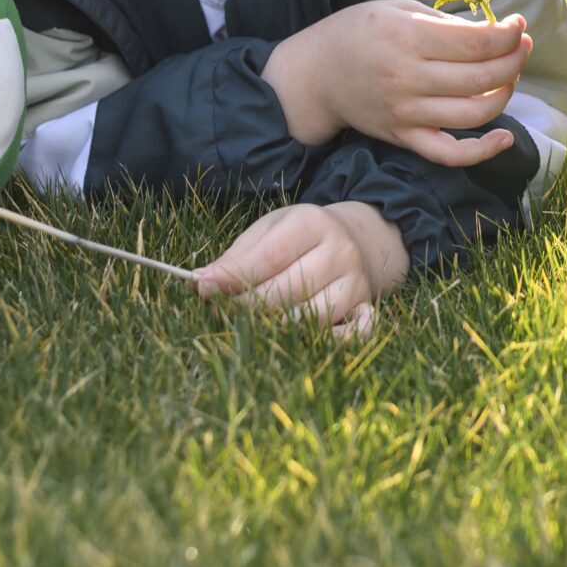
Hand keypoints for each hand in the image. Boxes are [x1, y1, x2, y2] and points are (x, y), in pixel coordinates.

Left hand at [193, 201, 409, 337]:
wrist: (350, 238)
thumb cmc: (296, 238)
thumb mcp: (267, 232)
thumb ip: (236, 258)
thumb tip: (200, 283)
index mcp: (313, 223)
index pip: (271, 255)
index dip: (235, 275)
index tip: (204, 288)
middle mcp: (341, 251)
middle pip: (289, 289)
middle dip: (249, 304)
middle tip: (224, 309)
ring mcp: (357, 282)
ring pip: (313, 317)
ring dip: (276, 326)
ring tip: (252, 324)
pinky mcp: (366, 308)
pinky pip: (355, 335)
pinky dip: (331, 342)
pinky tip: (303, 339)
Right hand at [262, 0, 531, 167]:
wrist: (315, 75)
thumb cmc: (357, 33)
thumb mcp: (397, 10)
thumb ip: (444, 22)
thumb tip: (491, 31)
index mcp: (407, 38)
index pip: (475, 42)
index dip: (507, 34)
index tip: (518, 25)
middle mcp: (408, 78)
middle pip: (481, 77)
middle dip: (514, 60)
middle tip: (522, 47)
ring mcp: (406, 113)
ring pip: (474, 114)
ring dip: (505, 94)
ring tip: (510, 76)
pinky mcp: (403, 138)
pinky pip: (449, 154)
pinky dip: (482, 152)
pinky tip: (505, 138)